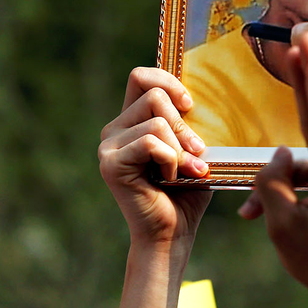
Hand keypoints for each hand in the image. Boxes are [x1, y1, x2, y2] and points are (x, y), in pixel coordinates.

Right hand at [99, 67, 211, 247]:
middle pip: (154, 94)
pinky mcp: (110, 163)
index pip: (141, 76)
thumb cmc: (187, 189)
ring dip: (181, 148)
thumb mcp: (192, 146)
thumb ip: (189, 120)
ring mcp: (109, 145)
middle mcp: (115, 128)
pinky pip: (151, 142)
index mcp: (133, 120)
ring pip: (157, 121)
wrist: (174, 230)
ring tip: (186, 170)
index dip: (167, 80)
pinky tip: (169, 179)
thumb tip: (197, 96)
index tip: (189, 104)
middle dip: (184, 123)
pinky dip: (171, 160)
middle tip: (197, 151)